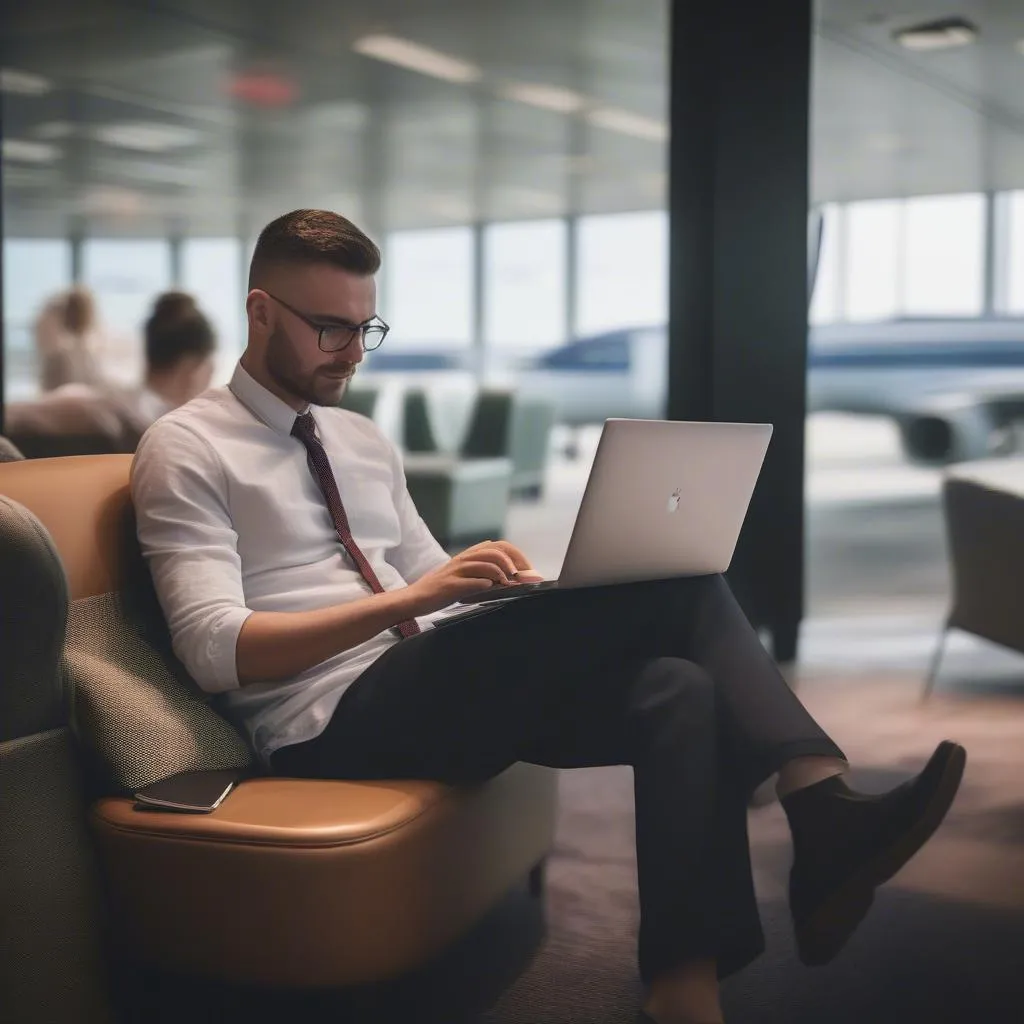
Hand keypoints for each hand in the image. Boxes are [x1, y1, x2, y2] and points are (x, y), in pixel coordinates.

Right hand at [404, 540, 537, 615]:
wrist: (416, 598)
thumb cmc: (443, 589)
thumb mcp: (466, 577)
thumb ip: (486, 574)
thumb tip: (512, 580)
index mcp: (470, 555)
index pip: (500, 546)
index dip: (517, 556)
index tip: (528, 571)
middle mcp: (464, 559)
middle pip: (496, 551)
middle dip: (515, 564)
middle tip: (523, 578)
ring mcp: (456, 571)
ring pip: (486, 563)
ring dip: (502, 573)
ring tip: (509, 584)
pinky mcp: (450, 585)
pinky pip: (471, 581)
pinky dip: (485, 584)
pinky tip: (491, 589)